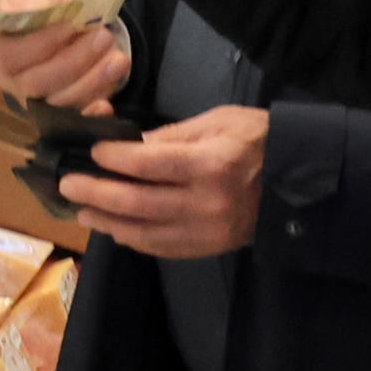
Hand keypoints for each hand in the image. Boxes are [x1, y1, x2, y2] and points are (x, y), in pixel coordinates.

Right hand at [0, 0, 130, 111]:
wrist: (72, 23)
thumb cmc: (51, 6)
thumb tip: (28, 8)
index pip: (8, 56)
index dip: (39, 45)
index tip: (70, 26)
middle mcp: (11, 80)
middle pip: (36, 84)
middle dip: (74, 62)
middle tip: (104, 37)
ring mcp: (36, 101)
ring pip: (59, 104)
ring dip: (92, 82)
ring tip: (119, 59)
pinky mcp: (62, 114)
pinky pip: (76, 121)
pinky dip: (91, 115)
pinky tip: (106, 105)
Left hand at [61, 105, 266, 258]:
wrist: (303, 180)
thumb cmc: (259, 139)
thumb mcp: (217, 121)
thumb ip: (171, 135)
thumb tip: (128, 145)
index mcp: (211, 164)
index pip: (148, 163)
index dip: (114, 158)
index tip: (92, 151)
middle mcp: (207, 203)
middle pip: (137, 202)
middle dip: (96, 193)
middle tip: (68, 185)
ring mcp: (209, 231)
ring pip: (145, 233)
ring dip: (108, 222)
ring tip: (83, 211)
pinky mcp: (210, 248)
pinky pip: (163, 248)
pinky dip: (135, 240)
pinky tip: (117, 230)